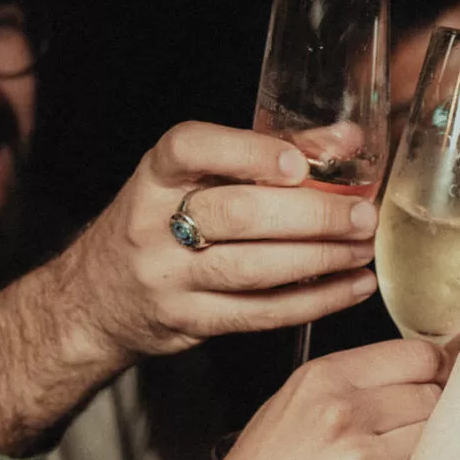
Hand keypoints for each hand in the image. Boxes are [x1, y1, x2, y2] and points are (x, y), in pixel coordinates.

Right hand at [59, 122, 381, 360]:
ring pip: (252, 270)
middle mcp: (153, 223)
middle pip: (236, 215)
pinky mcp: (189, 321)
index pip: (190, 148)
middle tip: (362, 214)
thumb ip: (267, 153)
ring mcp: (168, 277)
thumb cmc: (160, 224)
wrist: (96, 297)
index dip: (246, 152)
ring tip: (362, 249)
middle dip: (311, 215)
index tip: (297, 162)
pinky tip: (350, 287)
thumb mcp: (194, 179)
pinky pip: (260, 314)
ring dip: (320, 259)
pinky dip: (314, 301)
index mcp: (156, 175)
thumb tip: (345, 139)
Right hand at [189, 338, 444, 459]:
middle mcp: (342, 412)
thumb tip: (421, 373)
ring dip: (427, 459)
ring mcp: (361, 459)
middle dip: (431, 419)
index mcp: (323, 378)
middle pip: (435, 398)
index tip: (438, 388)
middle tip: (406, 441)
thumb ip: (352, 384)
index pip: (420, 355)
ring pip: (439, 442)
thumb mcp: (290, 405)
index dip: (437, 374)